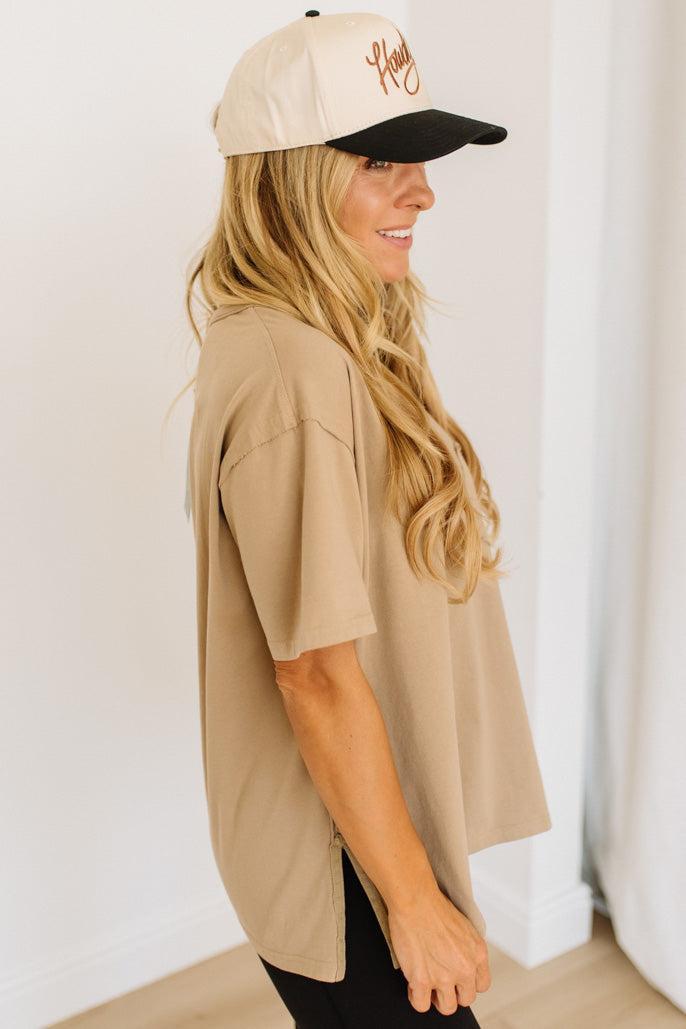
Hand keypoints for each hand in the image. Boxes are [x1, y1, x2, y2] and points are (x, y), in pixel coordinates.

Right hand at [387, 881, 490, 1015]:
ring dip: (436, 998)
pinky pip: (421, 1005)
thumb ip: (466, 948)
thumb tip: (459, 959)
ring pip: (447, 1007)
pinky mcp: (422, 981)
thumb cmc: (434, 904)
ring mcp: (444, 977)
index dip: (467, 983)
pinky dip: (416, 998)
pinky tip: (413, 986)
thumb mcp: (463, 926)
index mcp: (478, 953)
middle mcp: (464, 968)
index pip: (481, 984)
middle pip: (466, 998)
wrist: (415, 900)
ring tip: (427, 986)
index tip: (458, 980)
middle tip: (441, 983)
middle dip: (453, 992)